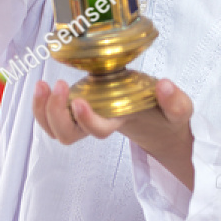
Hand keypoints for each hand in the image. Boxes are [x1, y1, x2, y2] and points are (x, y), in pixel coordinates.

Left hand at [33, 76, 195, 189]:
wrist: (155, 118)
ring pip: (55, 129)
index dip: (87, 120)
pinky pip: (52, 117)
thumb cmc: (165, 114)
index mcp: (120, 122)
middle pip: (68, 135)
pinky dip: (42, 106)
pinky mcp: (77, 107)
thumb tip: (164, 85)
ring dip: (43, 110)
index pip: (100, 131)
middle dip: (57, 114)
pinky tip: (42, 88)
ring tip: (42, 86)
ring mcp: (84, 118)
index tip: (80, 100)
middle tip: (58, 85)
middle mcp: (98, 123)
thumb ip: (175, 102)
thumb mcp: (179, 109)